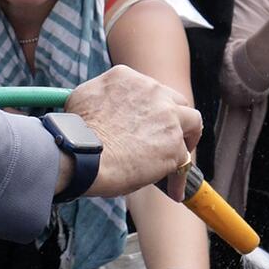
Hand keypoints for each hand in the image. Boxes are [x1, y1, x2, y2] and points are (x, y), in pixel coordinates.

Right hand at [64, 64, 202, 197]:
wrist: (80, 155)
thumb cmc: (75, 133)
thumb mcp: (81, 99)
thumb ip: (98, 98)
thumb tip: (99, 108)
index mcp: (127, 77)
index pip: (149, 89)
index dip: (149, 107)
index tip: (145, 122)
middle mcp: (152, 91)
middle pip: (175, 100)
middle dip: (174, 117)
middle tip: (167, 135)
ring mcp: (167, 116)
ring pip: (193, 121)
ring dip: (188, 138)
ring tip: (181, 155)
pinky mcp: (174, 144)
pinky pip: (185, 161)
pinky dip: (179, 177)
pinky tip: (173, 191)